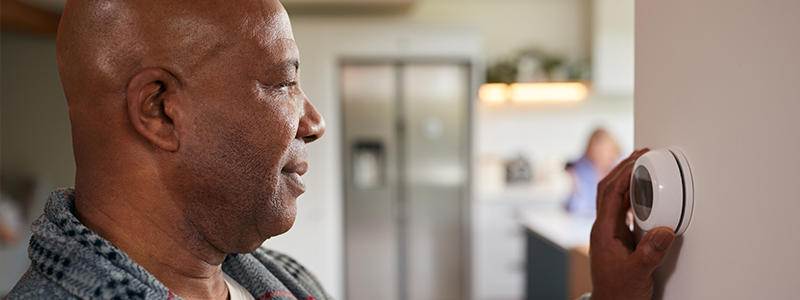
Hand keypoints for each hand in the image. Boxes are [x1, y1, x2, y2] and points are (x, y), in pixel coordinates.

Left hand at [589, 149, 675, 299]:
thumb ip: (651, 252)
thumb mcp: (638, 273)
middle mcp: (603, 228)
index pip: (610, 193)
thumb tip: (665, 230)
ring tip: (643, 165)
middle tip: (641, 154)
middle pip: (608, 189)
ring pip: (613, 197)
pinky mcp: (616, 237)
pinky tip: (643, 193)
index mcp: (604, 232)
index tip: (639, 159)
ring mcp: (609, 232)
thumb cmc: (619, 292)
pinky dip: (631, 195)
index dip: (624, 173)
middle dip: (623, 168)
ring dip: (626, 179)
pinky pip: (622, 209)